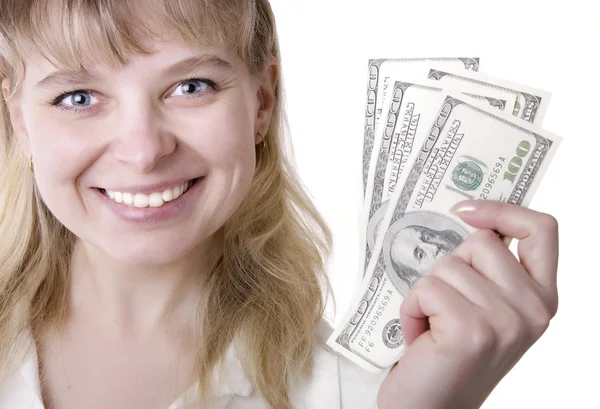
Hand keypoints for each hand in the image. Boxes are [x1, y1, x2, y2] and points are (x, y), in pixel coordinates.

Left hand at [377, 200, 558, 408]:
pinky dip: (411, 309)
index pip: (542, 230)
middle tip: (446, 308)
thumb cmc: (451, 355)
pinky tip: (420, 337)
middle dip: (449, 269)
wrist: (433, 408)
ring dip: (426, 293)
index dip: (503, 210)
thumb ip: (490, 270)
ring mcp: (506, 321)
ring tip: (432, 327)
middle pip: (479, 242)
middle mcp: (533, 310)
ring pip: (447, 265)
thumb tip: (469, 217)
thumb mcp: (486, 308)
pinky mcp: (472, 331)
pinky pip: (426, 288)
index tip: (465, 211)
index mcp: (542, 298)